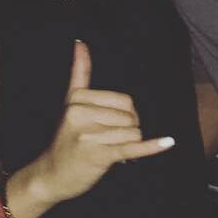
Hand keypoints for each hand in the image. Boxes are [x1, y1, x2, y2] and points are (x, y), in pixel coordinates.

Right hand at [30, 42, 173, 203]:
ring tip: (108, 150)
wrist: (50, 175)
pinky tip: (168, 142)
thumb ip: (79, 72)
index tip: (111, 126)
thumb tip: (80, 42)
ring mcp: (88, 136)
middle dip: (128, 130)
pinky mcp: (98, 155)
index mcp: (78, 99)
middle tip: (109, 141)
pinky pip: (131, 148)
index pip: (124, 101)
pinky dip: (151, 147)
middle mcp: (81, 114)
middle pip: (130, 117)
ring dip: (128, 145)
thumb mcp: (70, 103)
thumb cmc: (67, 138)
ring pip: (133, 133)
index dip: (126, 115)